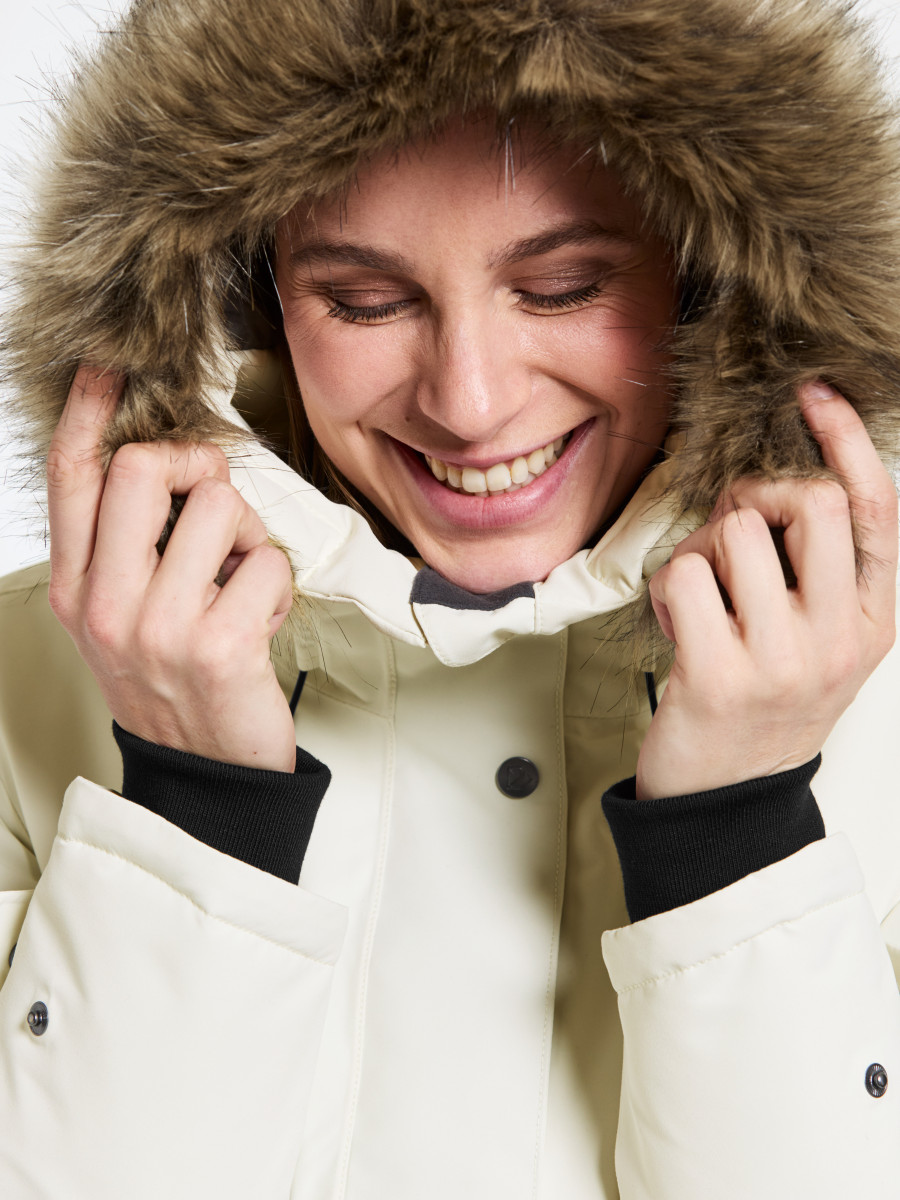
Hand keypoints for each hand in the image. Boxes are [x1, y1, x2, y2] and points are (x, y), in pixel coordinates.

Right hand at [47, 366, 296, 771]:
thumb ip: (128, 546)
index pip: (71, 481)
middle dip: (200, 467)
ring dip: (247, 536)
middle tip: (218, 505)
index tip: (107, 371)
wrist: (204, 772)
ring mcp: (159, 627)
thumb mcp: (125, 617)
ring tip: (239, 583)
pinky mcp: (218, 646)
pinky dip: (277, 585)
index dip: (88, 415)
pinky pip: (268, 561)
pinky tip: (260, 621)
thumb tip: (168, 463)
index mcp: (80, 590)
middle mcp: (107, 605)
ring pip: (219, 506)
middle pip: (144, 467)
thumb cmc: (175, 682)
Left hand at [636, 383, 897, 799]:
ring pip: (739, 533)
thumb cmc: (765, 703)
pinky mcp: (719, 677)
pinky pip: (686, 574)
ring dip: (704, 546)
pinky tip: (680, 625)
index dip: (848, 441)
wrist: (727, 799)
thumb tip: (776, 484)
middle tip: (731, 530)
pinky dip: (671, 585)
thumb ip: (820, 569)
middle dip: (758, 496)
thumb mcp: (820, 639)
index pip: (877, 510)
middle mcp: (839, 639)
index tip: (814, 394)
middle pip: (813, 503)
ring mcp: (783, 661)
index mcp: (873, 621)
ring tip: (703, 593)